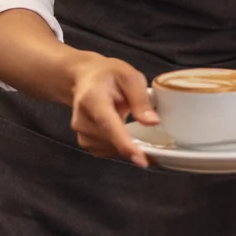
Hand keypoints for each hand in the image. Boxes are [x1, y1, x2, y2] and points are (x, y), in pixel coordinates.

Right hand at [67, 52, 153, 166]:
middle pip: (111, 141)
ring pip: (110, 149)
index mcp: (93, 99)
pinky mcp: (85, 141)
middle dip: (134, 145)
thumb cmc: (109, 76)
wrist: (86, 78)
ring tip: (133, 125)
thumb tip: (152, 122)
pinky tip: (125, 133)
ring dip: (127, 144)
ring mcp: (81, 132)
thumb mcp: (130, 77)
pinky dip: (120, 146)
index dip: (124, 144)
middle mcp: (82, 119)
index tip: (141, 159)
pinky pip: (107, 151)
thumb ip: (141, 99)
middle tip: (154, 139)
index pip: (108, 125)